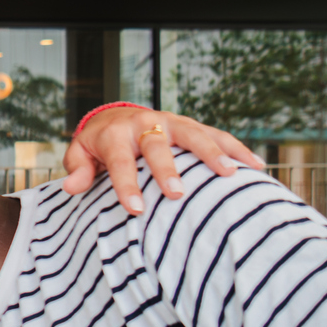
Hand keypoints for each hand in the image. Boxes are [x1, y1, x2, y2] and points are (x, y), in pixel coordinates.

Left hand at [62, 106, 262, 214]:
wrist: (114, 116)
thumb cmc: (97, 145)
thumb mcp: (80, 153)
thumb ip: (78, 169)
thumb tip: (71, 187)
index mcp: (115, 134)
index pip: (120, 161)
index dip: (127, 185)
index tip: (136, 209)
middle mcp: (144, 123)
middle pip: (157, 144)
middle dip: (168, 168)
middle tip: (178, 193)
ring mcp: (171, 122)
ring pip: (194, 134)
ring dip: (212, 152)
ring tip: (229, 174)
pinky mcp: (190, 125)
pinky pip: (216, 134)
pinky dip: (236, 148)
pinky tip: (255, 166)